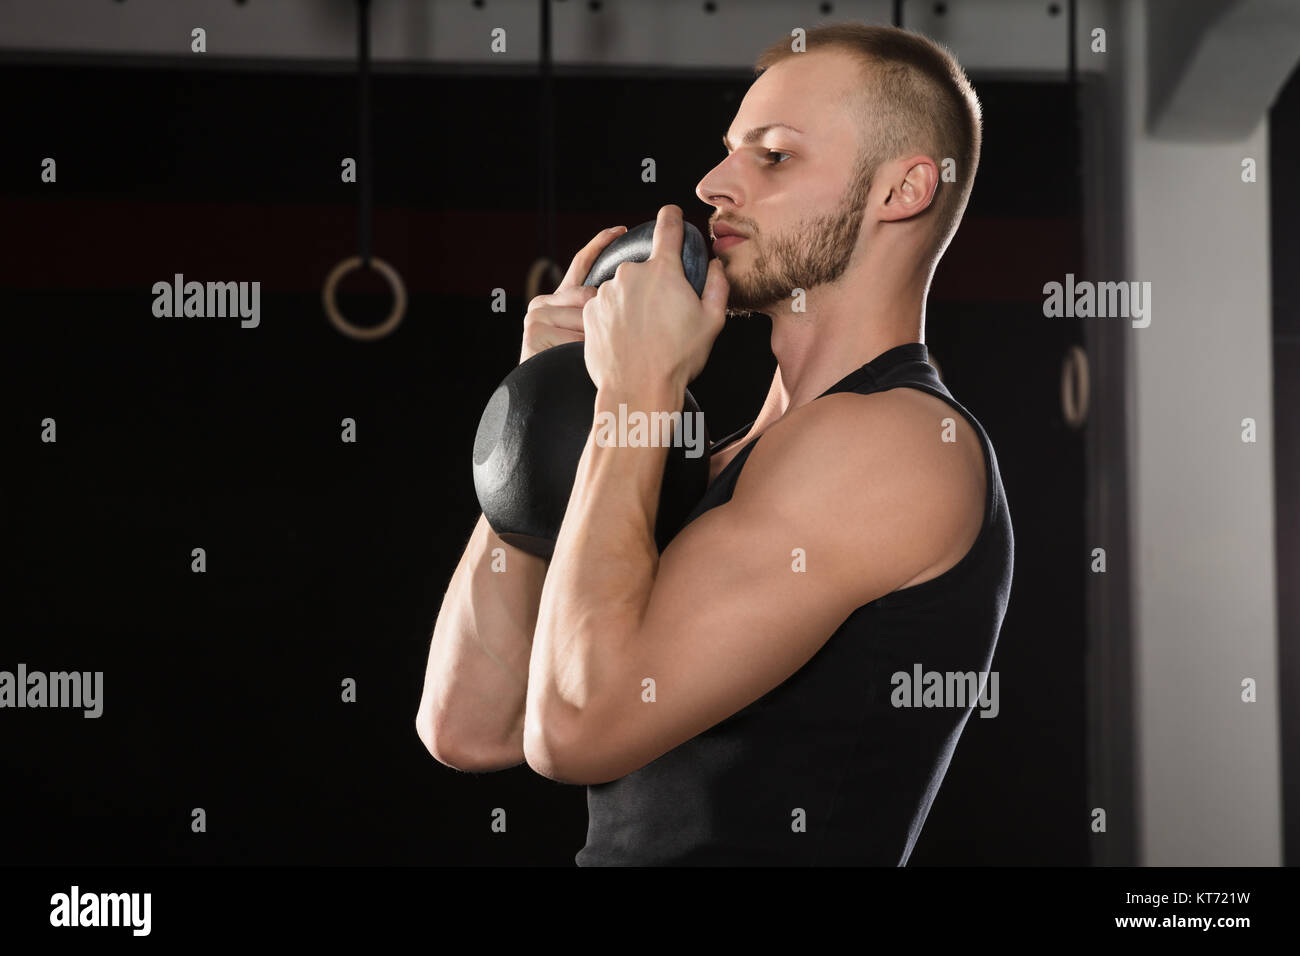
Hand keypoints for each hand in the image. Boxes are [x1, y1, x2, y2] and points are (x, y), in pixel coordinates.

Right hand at [520, 225, 627, 363]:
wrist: (553, 404)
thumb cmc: (581, 371)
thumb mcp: (595, 336)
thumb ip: (603, 311)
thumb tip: (632, 291)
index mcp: (559, 300)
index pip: (581, 263)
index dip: (600, 244)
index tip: (620, 229)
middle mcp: (543, 304)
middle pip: (590, 296)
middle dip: (606, 321)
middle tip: (610, 346)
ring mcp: (536, 317)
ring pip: (586, 318)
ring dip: (597, 343)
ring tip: (596, 362)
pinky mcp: (534, 333)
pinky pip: (576, 338)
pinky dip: (584, 355)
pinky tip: (582, 365)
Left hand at [581, 205, 727, 394]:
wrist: (638, 390)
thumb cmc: (678, 358)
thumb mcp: (712, 321)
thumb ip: (717, 285)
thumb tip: (714, 265)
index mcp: (664, 270)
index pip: (668, 227)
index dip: (672, 217)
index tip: (672, 214)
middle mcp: (631, 273)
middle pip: (645, 267)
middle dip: (655, 284)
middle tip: (666, 315)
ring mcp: (606, 291)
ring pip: (624, 288)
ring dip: (633, 302)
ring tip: (645, 333)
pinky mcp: (589, 310)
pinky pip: (606, 305)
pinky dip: (615, 316)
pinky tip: (626, 339)